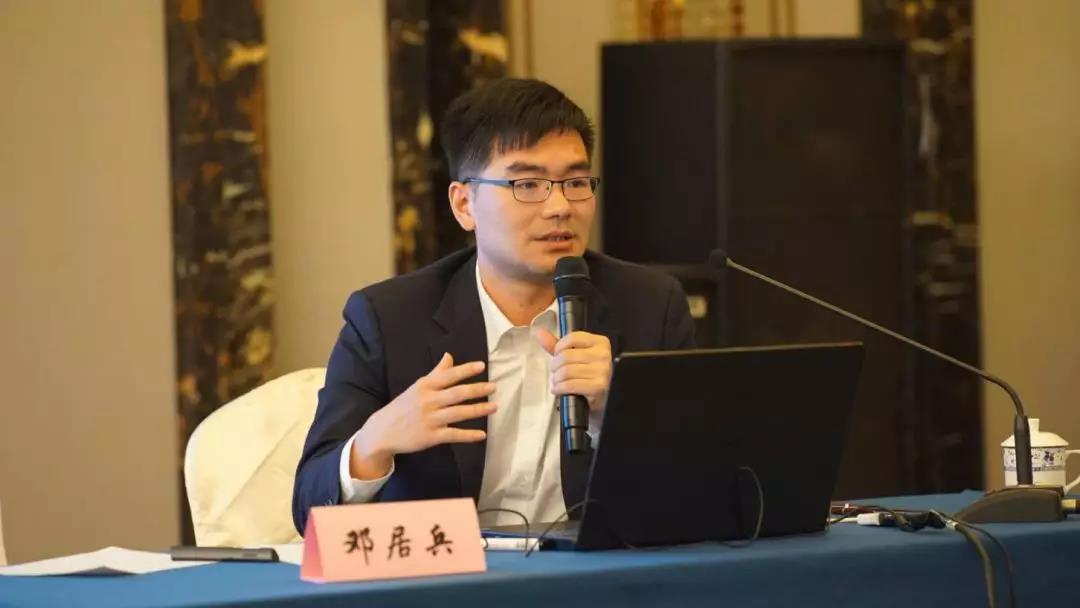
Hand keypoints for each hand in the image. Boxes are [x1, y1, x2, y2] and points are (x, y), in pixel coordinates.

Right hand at [350, 353, 496, 478]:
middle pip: (457, 393)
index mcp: (425, 386)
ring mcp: (430, 419)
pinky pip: (453, 435)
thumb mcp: (418, 387)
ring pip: (458, 413)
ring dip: (478, 410)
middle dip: (477, 390)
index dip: (465, 370)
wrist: (382, 431)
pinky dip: (468, 435)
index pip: (448, 375)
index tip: (481, 366)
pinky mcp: (430, 437)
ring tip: (494, 406)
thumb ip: (436, 373)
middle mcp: (428, 401)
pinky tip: (482, 434)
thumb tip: (449, 356)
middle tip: (494, 387)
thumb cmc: (403, 406)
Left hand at [534, 328, 612, 416]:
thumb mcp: (572, 356)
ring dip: (556, 379)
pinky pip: (570, 384)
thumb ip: (555, 344)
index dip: (559, 348)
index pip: (572, 338)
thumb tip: (539, 332)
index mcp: (600, 342)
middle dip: (555, 366)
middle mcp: (604, 355)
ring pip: (566, 371)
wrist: (599, 400)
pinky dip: (559, 388)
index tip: (558, 356)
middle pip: (567, 355)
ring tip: (558, 382)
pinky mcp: (598, 387)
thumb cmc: (585, 376)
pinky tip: (559, 389)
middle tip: (557, 373)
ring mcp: (602, 372)